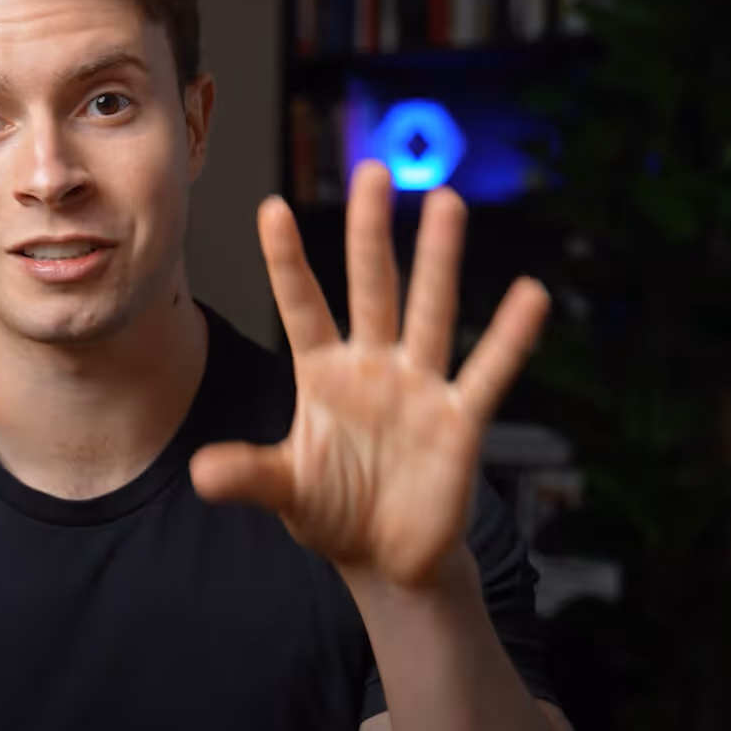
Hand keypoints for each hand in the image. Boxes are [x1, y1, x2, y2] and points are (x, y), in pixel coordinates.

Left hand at [190, 161, 550, 586]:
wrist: (388, 559)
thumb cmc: (333, 510)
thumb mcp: (285, 490)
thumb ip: (250, 474)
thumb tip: (200, 472)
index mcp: (322, 373)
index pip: (302, 307)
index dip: (287, 262)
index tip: (269, 208)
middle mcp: (372, 367)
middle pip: (370, 289)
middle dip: (368, 234)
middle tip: (371, 171)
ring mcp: (417, 388)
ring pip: (428, 312)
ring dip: (438, 261)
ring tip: (445, 202)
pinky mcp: (458, 421)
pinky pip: (485, 374)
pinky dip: (509, 338)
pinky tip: (530, 296)